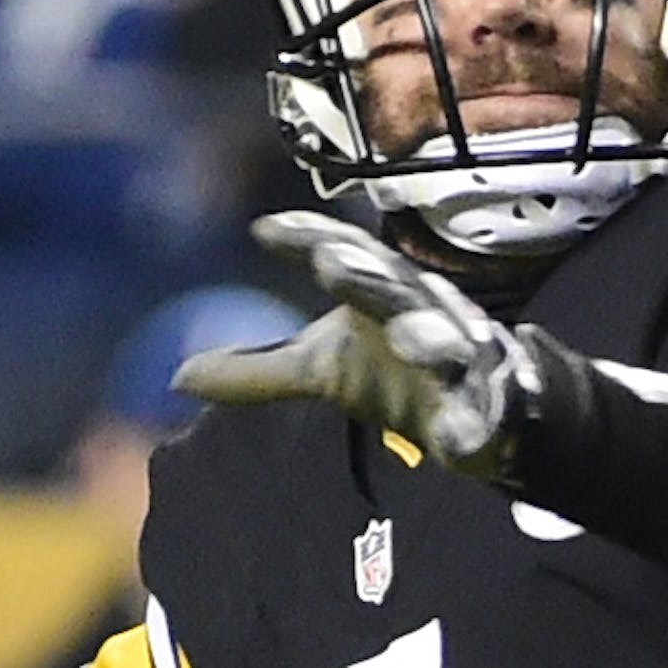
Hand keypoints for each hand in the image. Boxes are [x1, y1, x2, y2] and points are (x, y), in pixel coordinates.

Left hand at [172, 211, 544, 477]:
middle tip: (330, 263)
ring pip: (449, 343)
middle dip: (367, 277)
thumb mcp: (325, 370)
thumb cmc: (399, 370)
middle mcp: (422, 315)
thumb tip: (176, 376)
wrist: (492, 403)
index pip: (344, 257)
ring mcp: (462, 360)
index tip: (266, 230)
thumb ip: (258, 370)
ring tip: (409, 339)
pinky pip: (485, 415)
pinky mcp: (491, 409)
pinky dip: (472, 425)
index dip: (309, 238)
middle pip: (393, 289)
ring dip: (430, 337)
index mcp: (381, 296)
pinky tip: (456, 437)